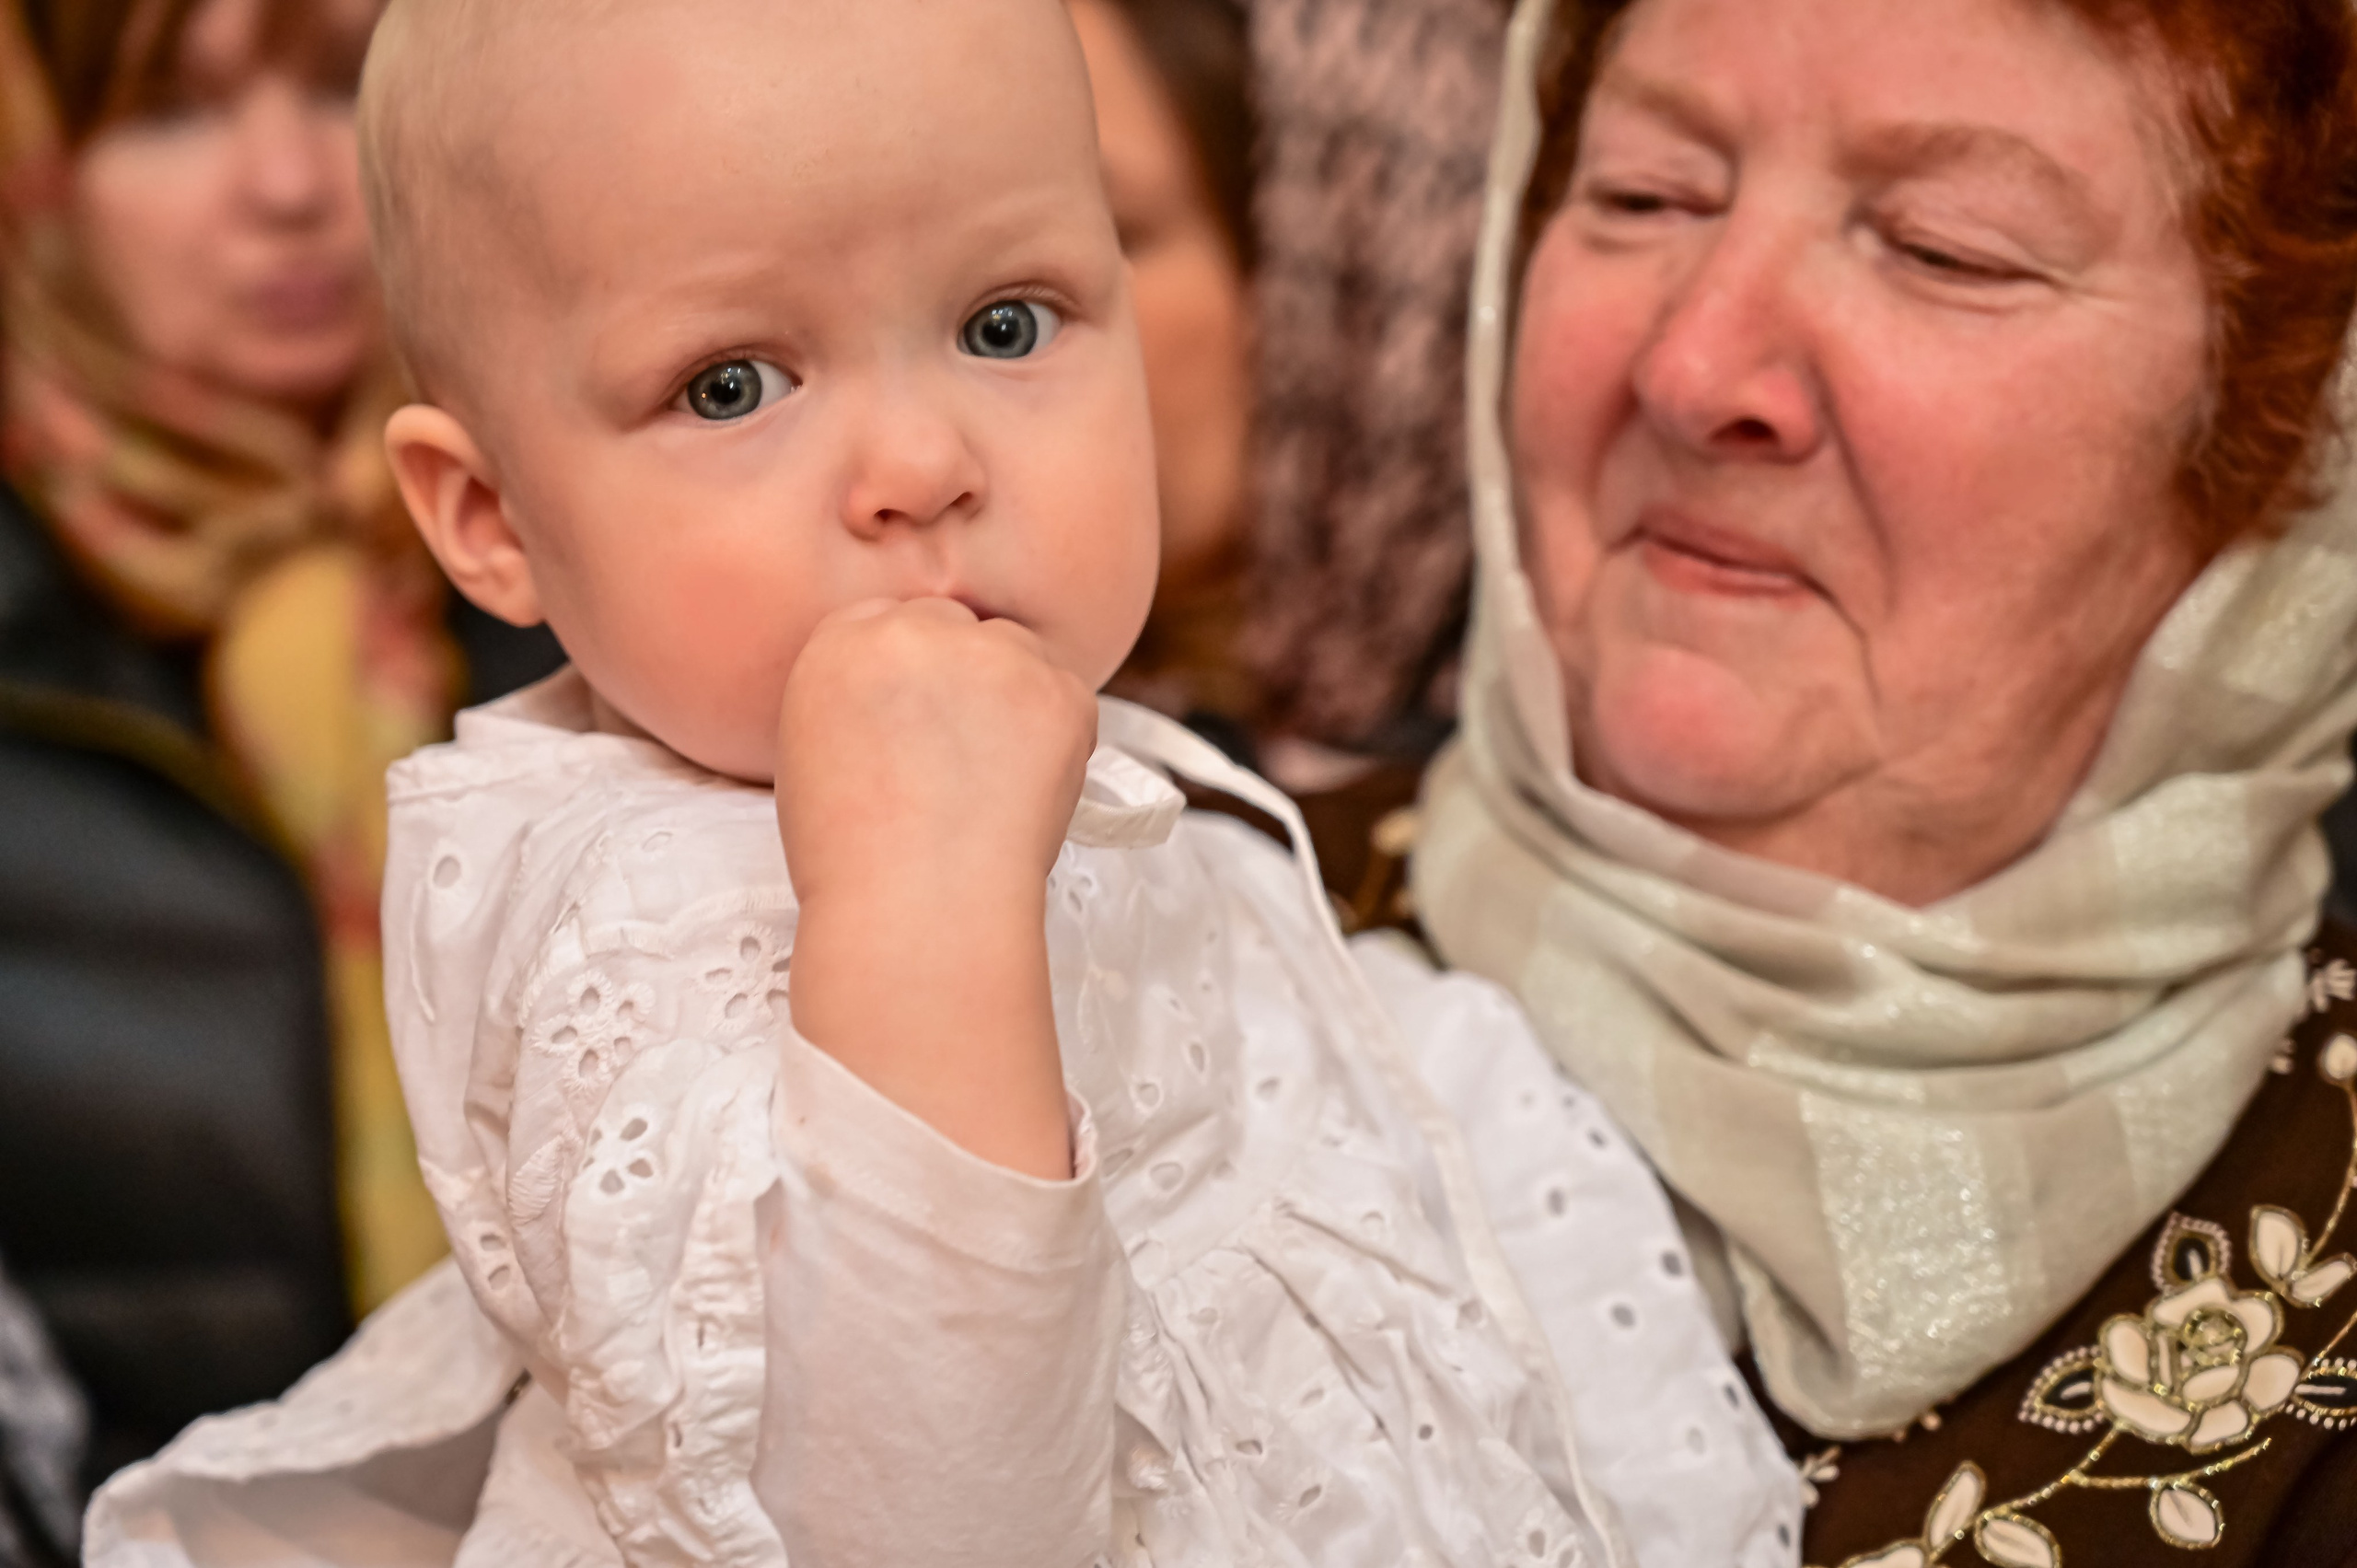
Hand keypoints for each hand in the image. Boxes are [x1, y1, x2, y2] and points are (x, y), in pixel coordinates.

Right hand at [776, 598, 1096, 1178]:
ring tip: (992, 782)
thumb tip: (915, 696)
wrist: (913, 904)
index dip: (914, 677)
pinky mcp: (1057, 688)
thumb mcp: (815, 752)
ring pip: (1017, 655)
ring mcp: (992, 653)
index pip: (890, 623)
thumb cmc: (853, 858)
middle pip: (957, 627)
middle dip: (964, 680)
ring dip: (1015, 700)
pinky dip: (1060, 737)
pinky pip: (1068, 696)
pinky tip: (1025, 791)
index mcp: (838, 640)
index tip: (922, 722)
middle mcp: (915, 628)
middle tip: (964, 759)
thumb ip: (859, 697)